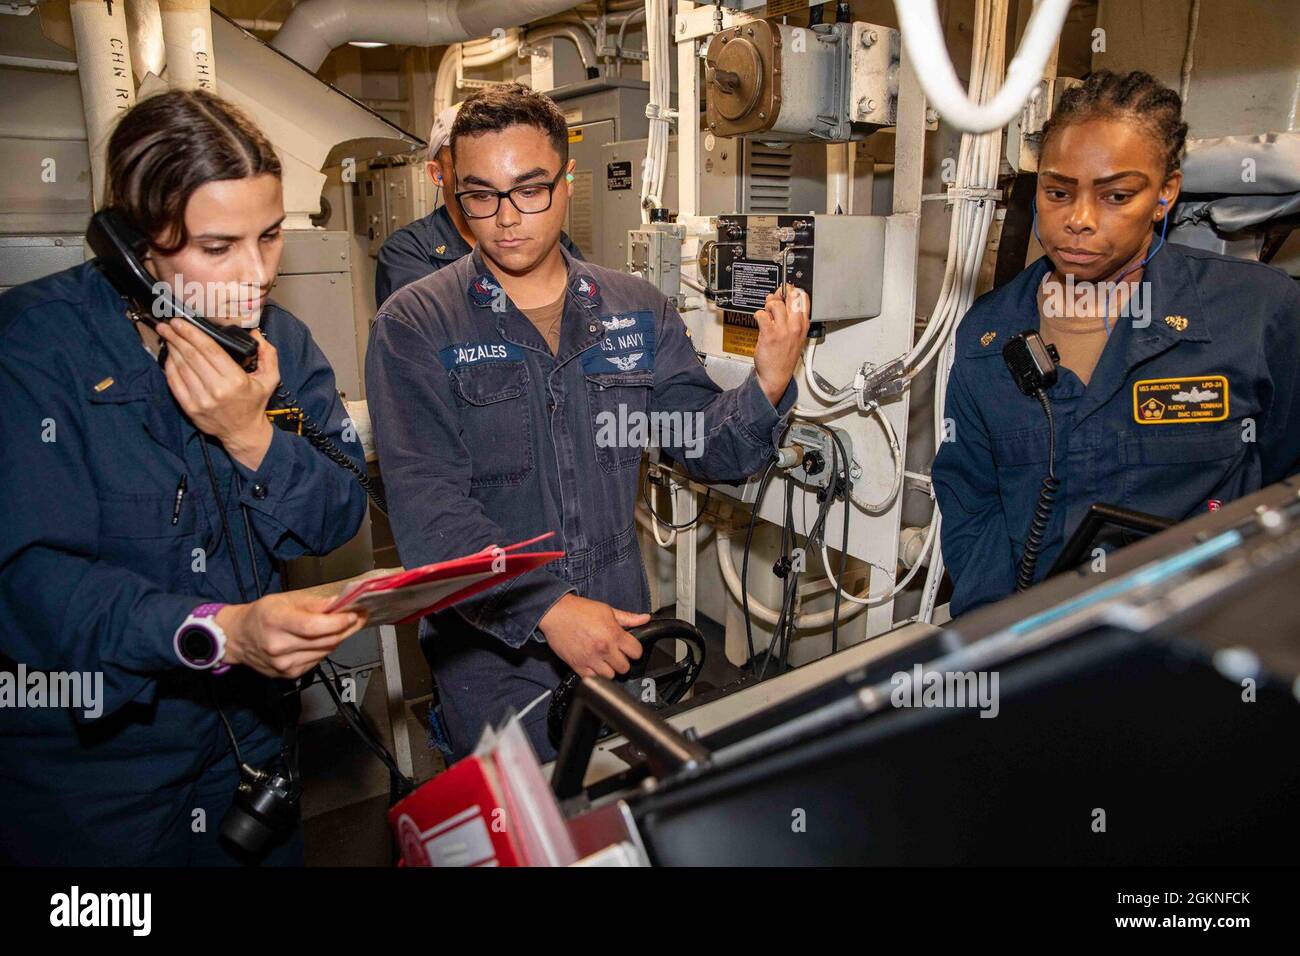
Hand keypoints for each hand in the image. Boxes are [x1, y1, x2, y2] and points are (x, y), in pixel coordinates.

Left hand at [156, 322, 279, 469]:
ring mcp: (201, 400)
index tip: (181, 322)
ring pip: (181, 367)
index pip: (210, 350)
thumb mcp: (270, 379)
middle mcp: (217, 390)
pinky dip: (169, 367)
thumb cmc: (254, 403)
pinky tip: (169, 356)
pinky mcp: (190, 408)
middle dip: (177, 337)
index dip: (193, 333)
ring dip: (172, 349)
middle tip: (168, 324)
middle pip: (192, 356)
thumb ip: (268, 354)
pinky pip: (175, 382)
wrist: (243, 433)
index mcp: (236, 380)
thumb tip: (255, 333)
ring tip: (167, 336)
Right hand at [216, 591, 367, 678]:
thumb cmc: (262, 615)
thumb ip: (314, 603)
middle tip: (359, 617)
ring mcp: (283, 664)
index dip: (337, 622)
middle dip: (346, 628)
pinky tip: (324, 639)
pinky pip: (318, 660)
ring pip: (325, 652)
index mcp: (275, 622)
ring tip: (343, 626)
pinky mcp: (289, 674)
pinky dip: (326, 648)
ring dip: (338, 638)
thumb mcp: (285, 599)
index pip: (313, 626)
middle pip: (324, 641)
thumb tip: (340, 603)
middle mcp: (278, 646)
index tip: (354, 615)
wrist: (239, 638)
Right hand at [538, 594, 648, 678]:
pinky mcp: (578, 666)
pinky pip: (593, 679)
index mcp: (613, 634)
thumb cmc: (579, 610)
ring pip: (610, 676)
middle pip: (624, 667)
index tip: (629, 648)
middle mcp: (603, 648)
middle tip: (616, 654)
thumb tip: (645, 619)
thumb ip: (628, 618)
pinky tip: (593, 664)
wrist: (555, 613)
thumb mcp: (607, 610)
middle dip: (622, 660)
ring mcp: (590, 659)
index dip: (634, 650)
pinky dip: (595, 674)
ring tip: (604, 660)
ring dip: (609, 669)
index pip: (636, 652)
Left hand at [752, 284, 810, 405]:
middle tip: (773, 301)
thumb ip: (793, 318)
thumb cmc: (784, 357)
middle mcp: (795, 326)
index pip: (803, 298)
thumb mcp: (797, 337)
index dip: (793, 291)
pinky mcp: (769, 334)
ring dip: (768, 305)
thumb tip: (783, 299)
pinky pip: (762, 314)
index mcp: (804, 325)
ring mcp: (783, 330)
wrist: (776, 375)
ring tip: (766, 313)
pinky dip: (758, 314)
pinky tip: (759, 320)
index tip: (786, 291)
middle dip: (780, 294)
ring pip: (775, 303)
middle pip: (790, 297)